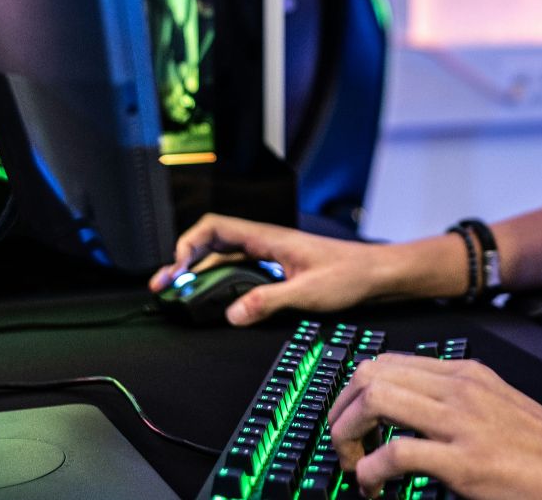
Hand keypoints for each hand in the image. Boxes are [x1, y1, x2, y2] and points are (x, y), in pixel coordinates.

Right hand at [148, 213, 411, 325]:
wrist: (378, 274)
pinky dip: (220, 282)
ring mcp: (270, 256)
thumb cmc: (351, 275)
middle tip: (163, 286)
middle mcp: (265, 243)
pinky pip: (239, 271)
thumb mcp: (308, 293)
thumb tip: (233, 314)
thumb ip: (269, 302)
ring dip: (200, 273)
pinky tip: (214, 298)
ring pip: (224, 258)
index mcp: (268, 238)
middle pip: (212, 243)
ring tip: (179, 293)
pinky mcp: (277, 270)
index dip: (188, 244)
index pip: (214, 227)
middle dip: (183, 261)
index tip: (175, 269)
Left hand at [326, 353, 541, 499]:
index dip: (354, 392)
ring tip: (354, 466)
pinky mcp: (464, 461)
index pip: (387, 361)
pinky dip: (371, 473)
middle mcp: (459, 387)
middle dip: (341, 411)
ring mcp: (461, 421)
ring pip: (375, 400)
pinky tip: (374, 489)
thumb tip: (408, 413)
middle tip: (344, 446)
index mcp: (465, 372)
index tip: (351, 424)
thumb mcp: (495, 405)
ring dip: (348, 435)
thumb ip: (455, 401)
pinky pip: (396, 454)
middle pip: (370, 373)